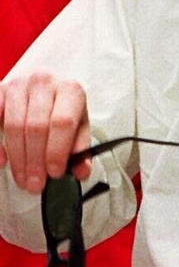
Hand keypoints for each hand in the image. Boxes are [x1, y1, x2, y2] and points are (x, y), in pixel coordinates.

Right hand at [0, 72, 90, 193]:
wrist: (44, 85)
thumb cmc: (62, 108)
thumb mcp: (79, 125)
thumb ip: (80, 149)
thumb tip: (81, 172)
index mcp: (70, 90)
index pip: (62, 122)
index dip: (57, 151)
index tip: (54, 173)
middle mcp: (44, 82)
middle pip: (36, 127)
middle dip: (35, 161)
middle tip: (35, 184)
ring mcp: (19, 85)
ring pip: (14, 126)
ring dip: (18, 158)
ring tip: (23, 179)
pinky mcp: (0, 91)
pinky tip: (3, 161)